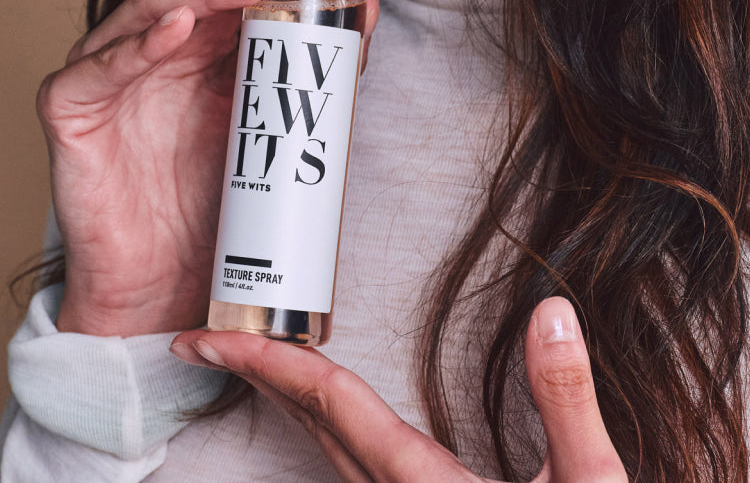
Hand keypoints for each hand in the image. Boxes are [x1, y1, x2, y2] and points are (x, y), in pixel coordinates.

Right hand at [38, 0, 378, 336]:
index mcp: (204, 42)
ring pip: (151, 8)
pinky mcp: (75, 105)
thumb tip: (364, 8)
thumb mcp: (273, 126)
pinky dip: (140, 45)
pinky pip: (104, 67)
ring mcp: (113, 68)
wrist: (162, 281)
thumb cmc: (216, 202)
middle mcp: (157, 44)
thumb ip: (310, 66)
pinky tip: (176, 26)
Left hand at [171, 297, 626, 482]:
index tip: (208, 340)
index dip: (266, 361)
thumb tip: (551, 314)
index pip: (331, 401)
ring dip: (281, 395)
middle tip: (204, 339)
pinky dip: (317, 420)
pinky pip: (344, 462)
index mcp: (424, 482)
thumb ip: (566, 400)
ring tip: (251, 357)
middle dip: (251, 375)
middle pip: (307, 423)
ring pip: (320, 447)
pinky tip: (321, 407)